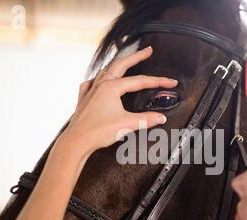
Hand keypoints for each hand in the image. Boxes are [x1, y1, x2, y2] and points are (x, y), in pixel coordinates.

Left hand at [59, 46, 176, 158]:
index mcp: (111, 87)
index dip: (158, 81)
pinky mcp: (85, 99)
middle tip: (148, 50)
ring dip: (119, 64)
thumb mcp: (127, 124)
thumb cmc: (97, 132)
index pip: (141, 81)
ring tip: (127, 61)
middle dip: (137, 56)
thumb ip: (146, 119)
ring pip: (107, 70)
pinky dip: (99, 78)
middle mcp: (100, 85)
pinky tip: (100, 80)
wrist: (76, 141)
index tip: (170, 81)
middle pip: (121, 64)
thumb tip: (160, 118)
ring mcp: (91, 90)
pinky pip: (92, 82)